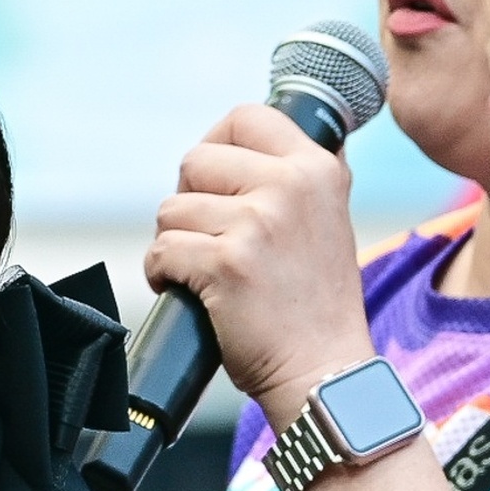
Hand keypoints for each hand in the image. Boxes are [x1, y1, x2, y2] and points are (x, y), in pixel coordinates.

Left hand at [141, 101, 376, 422]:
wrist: (323, 373)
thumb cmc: (314, 306)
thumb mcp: (328, 220)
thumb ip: (298, 177)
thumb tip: (251, 138)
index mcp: (317, 168)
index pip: (246, 117)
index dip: (216, 146)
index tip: (215, 183)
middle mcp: (291, 185)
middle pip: (196, 161)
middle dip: (190, 203)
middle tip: (212, 240)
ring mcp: (258, 223)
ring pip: (172, 210)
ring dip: (176, 244)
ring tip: (208, 274)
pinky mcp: (226, 263)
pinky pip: (162, 251)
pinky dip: (164, 276)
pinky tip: (194, 295)